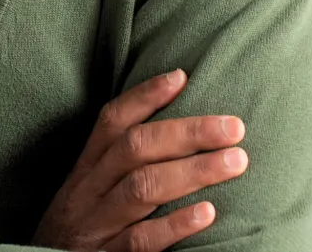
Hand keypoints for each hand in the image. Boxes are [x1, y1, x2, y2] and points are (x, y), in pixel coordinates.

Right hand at [32, 70, 247, 251]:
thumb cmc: (76, 235)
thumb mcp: (87, 196)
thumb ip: (117, 169)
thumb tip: (173, 135)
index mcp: (84, 173)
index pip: (111, 123)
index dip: (144, 97)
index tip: (181, 76)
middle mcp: (87, 194)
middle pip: (135, 149)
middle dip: (187, 132)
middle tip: (234, 127)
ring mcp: (95, 228)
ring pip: (142, 188)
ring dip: (192, 171)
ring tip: (235, 161)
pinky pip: (140, 241)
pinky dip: (174, 225)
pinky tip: (208, 213)